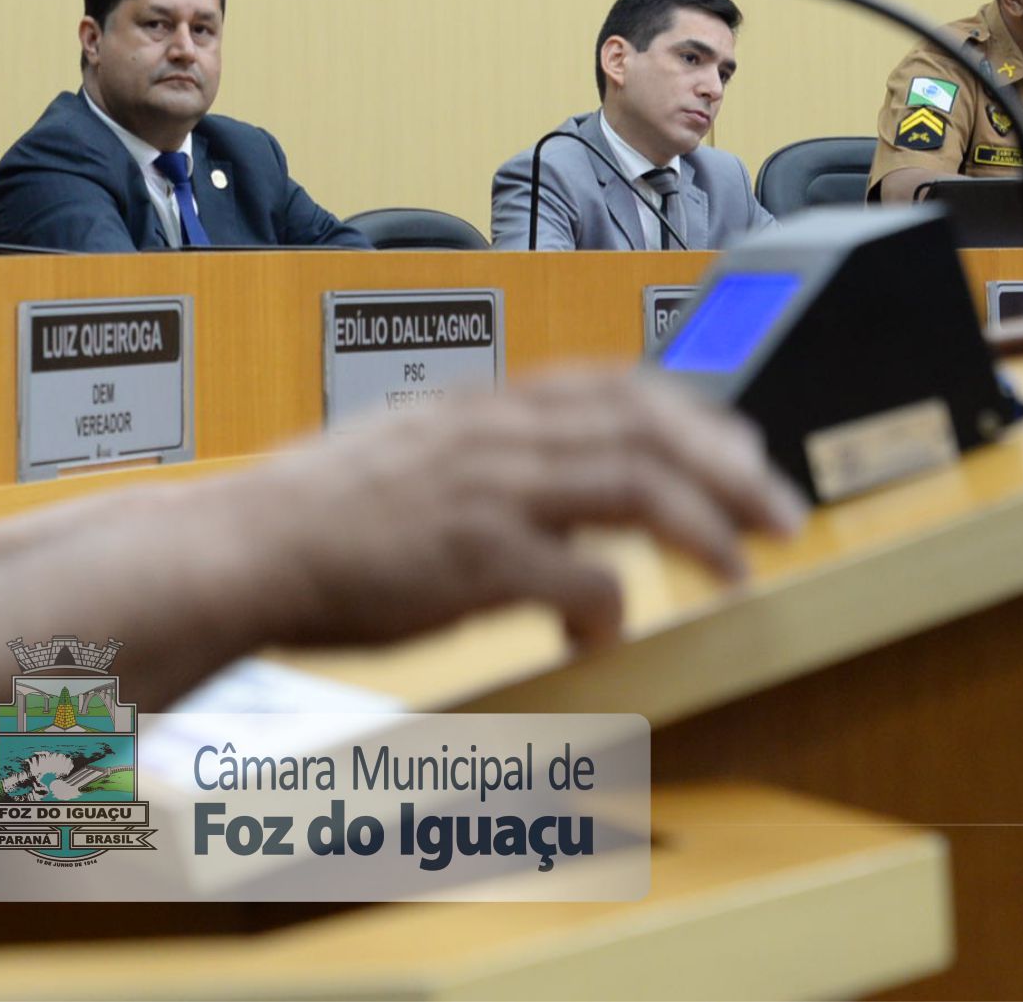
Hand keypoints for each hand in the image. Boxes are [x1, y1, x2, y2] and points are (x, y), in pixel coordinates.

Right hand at [219, 366, 804, 652]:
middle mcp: (496, 433)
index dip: (695, 416)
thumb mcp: (417, 453)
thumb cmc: (322, 515)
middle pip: (649, 426)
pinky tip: (604, 638)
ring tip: (737, 570)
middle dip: (729, 468)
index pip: (619, 385)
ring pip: (636, 486)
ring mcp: (487, 491)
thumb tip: (561, 486)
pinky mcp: (472, 559)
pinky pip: (581, 581)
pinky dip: (613, 611)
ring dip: (704, 528)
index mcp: (485, 405)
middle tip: (778, 514)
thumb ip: (492, 458)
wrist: (243, 546)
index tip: (742, 450)